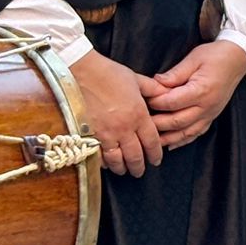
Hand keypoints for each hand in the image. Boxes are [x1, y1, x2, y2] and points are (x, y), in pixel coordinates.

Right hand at [71, 49, 164, 176]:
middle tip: (140, 172)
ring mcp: (105, 134)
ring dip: (122, 168)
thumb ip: (153, 89)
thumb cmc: (108, 74)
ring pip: (117, 160)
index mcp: (139, 115)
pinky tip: (105, 164)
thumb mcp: (136, 79)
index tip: (156, 160)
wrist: (81, 73)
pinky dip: (103, 162)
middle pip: (135, 155)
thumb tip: (164, 93)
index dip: (155, 153)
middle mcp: (124, 128)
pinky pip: (98, 156)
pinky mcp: (87, 136)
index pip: (152, 141)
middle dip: (139, 166)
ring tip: (124, 171)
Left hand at [149, 40, 245, 148]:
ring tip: (150, 140)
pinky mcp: (212, 116)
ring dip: (167, 138)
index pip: (171, 103)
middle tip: (139, 121)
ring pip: (185, 132)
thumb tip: (155, 83)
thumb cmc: (216, 56)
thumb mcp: (193, 58)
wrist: (237, 58)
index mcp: (201, 91)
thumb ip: (174, 74)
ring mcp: (211, 113)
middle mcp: (207, 106)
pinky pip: (196, 133)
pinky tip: (171, 145)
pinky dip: (183, 140)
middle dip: (156, 123)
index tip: (141, 99)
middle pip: (176, 121)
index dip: (154, 102)